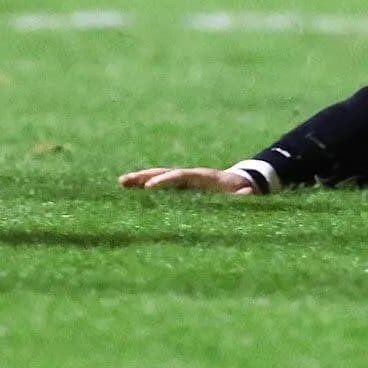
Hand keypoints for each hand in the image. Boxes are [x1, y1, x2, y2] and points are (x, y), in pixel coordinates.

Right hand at [116, 166, 265, 193]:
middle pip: (165, 172)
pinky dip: (146, 187)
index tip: (150, 187)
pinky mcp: (182, 188)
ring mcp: (185, 181)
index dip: (166, 181)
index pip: (181, 177)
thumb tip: (246, 193)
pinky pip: (162, 187)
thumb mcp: (246, 195)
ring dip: (141, 180)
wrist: (244, 184)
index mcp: (204, 178)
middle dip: (145, 176)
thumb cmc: (245, 192)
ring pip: (160, 177)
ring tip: (121, 183)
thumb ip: (245, 195)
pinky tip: (131, 192)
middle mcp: (191, 176)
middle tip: (125, 181)